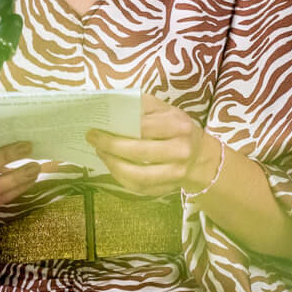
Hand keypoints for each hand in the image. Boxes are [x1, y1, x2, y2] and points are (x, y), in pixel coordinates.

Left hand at [86, 94, 212, 196]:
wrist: (199, 157)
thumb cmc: (176, 129)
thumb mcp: (166, 111)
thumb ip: (143, 105)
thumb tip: (111, 103)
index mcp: (179, 127)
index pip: (144, 127)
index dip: (118, 128)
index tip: (97, 126)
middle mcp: (180, 151)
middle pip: (139, 152)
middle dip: (110, 146)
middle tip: (92, 139)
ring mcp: (174, 173)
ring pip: (137, 175)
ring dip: (112, 164)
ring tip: (100, 153)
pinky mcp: (165, 189)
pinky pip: (137, 187)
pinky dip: (119, 177)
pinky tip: (112, 165)